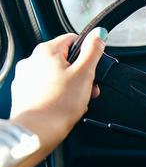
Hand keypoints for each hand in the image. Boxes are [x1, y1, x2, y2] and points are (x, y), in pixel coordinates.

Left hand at [10, 28, 107, 154]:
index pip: (73, 40)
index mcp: (46, 51)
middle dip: (81, 74)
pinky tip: (64, 106)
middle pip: (65, 60)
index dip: (88, 54)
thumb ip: (93, 51)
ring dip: (71, 86)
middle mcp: (32, 61)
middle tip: (89, 89)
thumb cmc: (60, 104)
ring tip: (77, 101)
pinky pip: (47, 89)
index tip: (94, 69)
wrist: (39, 131)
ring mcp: (26, 78)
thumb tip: (98, 35)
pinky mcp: (25, 94)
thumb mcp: (85, 73)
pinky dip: (58, 96)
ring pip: (56, 76)